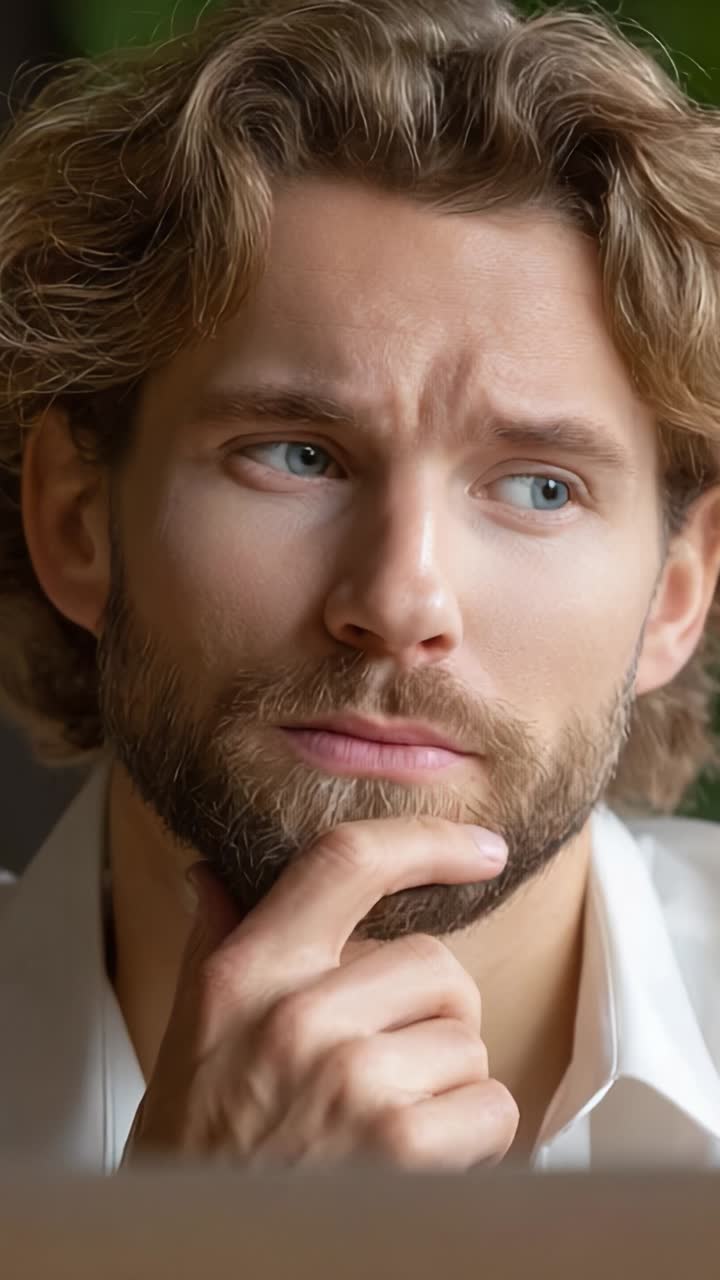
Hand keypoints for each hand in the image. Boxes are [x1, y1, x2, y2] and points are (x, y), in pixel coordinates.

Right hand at [122, 818, 518, 1169]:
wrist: (191, 1260)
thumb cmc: (195, 1155)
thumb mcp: (189, 1040)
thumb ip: (214, 947)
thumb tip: (215, 877)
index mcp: (245, 975)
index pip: (346, 862)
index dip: (426, 841)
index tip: (478, 847)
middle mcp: (296, 1015)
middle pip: (435, 964)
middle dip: (433, 1014)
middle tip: (389, 1061)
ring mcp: (350, 1077)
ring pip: (467, 1039)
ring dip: (448, 1082)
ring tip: (387, 1120)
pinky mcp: (398, 1145)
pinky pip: (492, 1105)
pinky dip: (475, 1137)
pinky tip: (420, 1159)